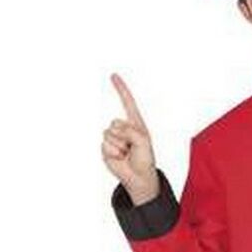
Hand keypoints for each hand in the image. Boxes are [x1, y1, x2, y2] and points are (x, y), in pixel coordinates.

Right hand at [102, 73, 159, 201]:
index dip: (120, 89)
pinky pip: (105, 145)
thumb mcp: (144, 141)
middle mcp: (122, 128)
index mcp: (134, 123)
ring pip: (110, 134)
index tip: (114, 76)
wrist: (138, 176)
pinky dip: (114, 153)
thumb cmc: (145, 158)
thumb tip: (115, 129)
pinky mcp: (106, 148)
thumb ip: (131, 131)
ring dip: (120, 146)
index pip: (127, 102)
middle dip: (125, 136)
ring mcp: (113, 137)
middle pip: (116, 122)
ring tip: (127, 153)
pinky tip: (120, 157)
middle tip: (132, 147)